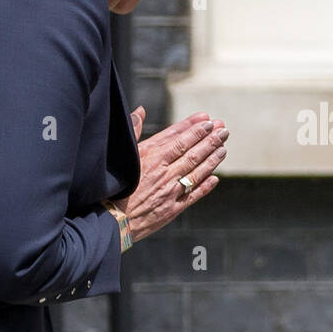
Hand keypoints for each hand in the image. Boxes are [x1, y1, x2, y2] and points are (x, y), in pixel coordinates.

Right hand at [112, 110, 227, 242]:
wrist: (109, 220)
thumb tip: (140, 111)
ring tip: (223, 147)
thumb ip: (132, 131)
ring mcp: (170, 191)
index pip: (178, 138)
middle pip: (192, 152)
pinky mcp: (172, 209)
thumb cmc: (111, 185)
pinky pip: (194, 195)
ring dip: (212, 158)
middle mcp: (163, 172)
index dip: (193, 128)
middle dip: (209, 139)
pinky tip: (215, 177)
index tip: (207, 119)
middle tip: (223, 129)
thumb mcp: (120, 154)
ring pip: (197, 171)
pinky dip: (206, 185)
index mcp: (150, 157)